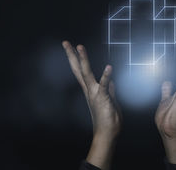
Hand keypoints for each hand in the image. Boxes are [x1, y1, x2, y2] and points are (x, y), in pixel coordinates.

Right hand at [63, 41, 121, 169]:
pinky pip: (103, 85)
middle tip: (65, 42)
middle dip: (72, 55)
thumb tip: (110, 80)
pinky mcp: (103, 97)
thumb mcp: (110, 100)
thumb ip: (109, 89)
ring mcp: (94, 93)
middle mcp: (89, 90)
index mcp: (90, 89)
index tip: (72, 47)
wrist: (107, 133)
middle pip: (78, 69)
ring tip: (79, 47)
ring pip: (86, 73)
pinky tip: (109, 67)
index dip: (76, 58)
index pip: (81, 71)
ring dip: (83, 60)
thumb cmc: (108, 119)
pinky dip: (106, 76)